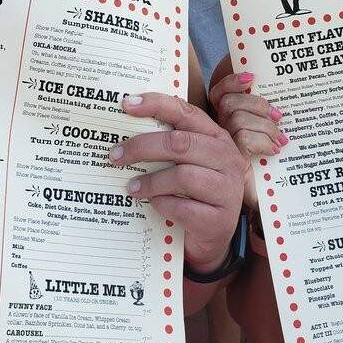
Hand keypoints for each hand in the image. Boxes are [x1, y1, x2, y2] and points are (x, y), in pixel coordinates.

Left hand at [107, 94, 245, 273]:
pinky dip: (163, 205)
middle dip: (142, 147)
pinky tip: (154, 205)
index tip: (126, 104)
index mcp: (216, 138)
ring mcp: (227, 189)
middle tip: (115, 156)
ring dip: (150, 182)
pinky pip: (183, 207)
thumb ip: (169, 144)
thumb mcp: (188, 163)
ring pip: (182, 176)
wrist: (212, 238)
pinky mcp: (219, 219)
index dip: (156, 105)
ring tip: (132, 188)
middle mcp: (226, 159)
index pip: (186, 112)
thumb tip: (124, 131)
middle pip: (180, 143)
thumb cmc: (194, 193)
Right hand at [209, 71, 287, 209]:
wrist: (252, 208)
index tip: (250, 77)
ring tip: (279, 140)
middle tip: (278, 116)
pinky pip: (245, 139)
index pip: (220, 93)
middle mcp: (218, 133)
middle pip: (231, 102)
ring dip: (265, 126)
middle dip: (258, 104)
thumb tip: (275, 103)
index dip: (232, 82)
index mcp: (223, 123)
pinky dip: (263, 141)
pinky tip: (273, 150)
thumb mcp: (262, 141)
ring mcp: (221, 148)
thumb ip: (260, 121)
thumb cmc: (258, 171)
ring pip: (239, 119)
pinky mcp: (230, 162)